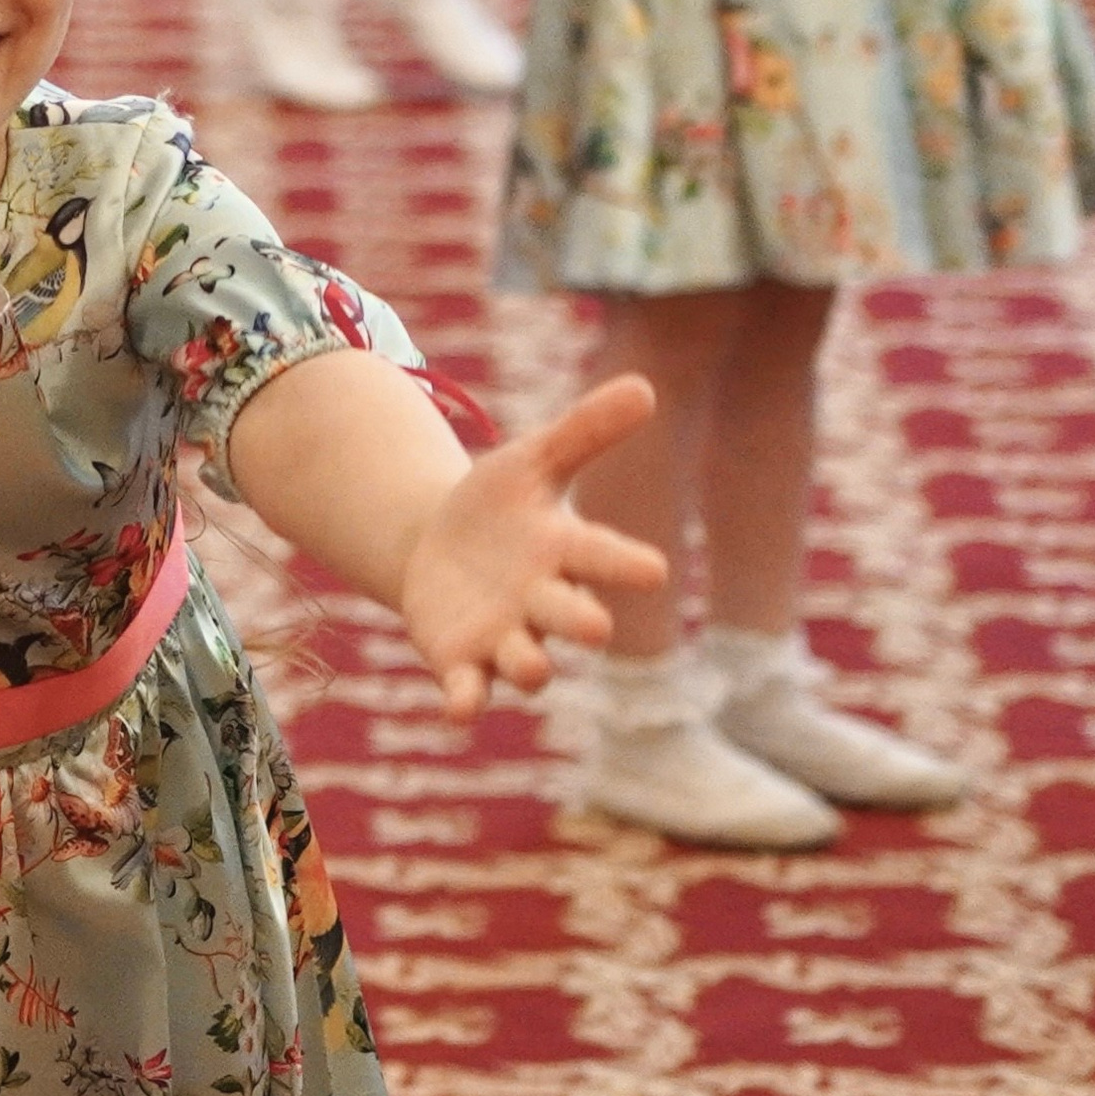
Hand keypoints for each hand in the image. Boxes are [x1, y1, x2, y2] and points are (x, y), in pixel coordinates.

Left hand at [395, 374, 666, 720]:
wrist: (439, 545)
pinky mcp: (461, 661)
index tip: (656, 570)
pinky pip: (469, 690)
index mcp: (564, 551)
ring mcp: (504, 637)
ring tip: (534, 664)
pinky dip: (465, 701)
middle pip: (571, 617)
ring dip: (532, 665)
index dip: (626, 565)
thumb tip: (646, 385)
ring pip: (527, 662)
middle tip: (597, 626)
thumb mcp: (534, 460)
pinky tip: (458, 710)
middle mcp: (542, 602)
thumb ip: (586, 430)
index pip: (603, 557)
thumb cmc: (501, 504)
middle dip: (581, 621)